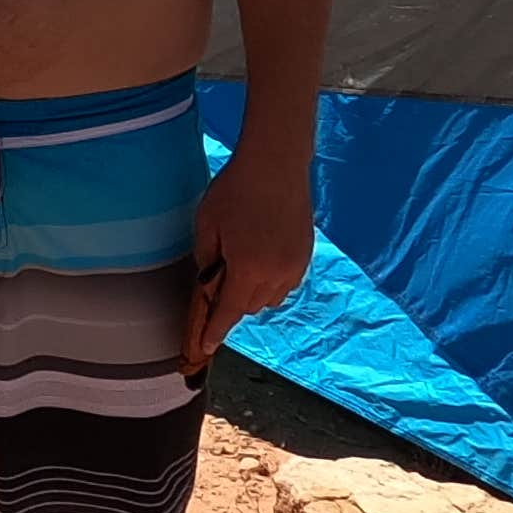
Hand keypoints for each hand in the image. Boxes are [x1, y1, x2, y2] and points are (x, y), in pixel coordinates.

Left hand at [182, 137, 311, 372]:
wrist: (276, 164)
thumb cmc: (235, 190)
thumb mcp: (207, 224)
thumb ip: (206, 260)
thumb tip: (210, 283)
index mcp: (248, 269)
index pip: (228, 312)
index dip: (215, 332)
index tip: (206, 348)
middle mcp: (276, 275)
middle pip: (249, 307)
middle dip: (232, 302)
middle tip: (219, 279)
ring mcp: (295, 266)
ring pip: (270, 298)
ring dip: (253, 293)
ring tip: (242, 265)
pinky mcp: (306, 255)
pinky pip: (286, 283)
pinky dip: (271, 281)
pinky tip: (261, 258)